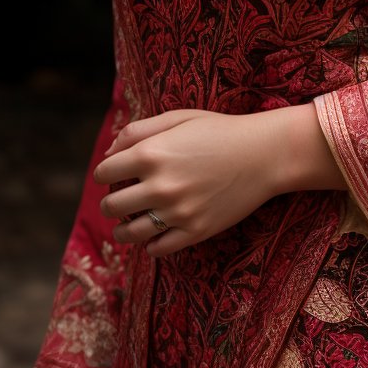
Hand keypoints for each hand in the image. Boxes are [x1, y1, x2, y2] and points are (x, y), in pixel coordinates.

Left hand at [93, 104, 345, 255]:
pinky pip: (157, 249)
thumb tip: (108, 154)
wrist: (264, 154)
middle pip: (110, 206)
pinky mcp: (195, 231)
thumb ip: (137, 131)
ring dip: (122, 228)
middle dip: (110, 202)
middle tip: (120, 199)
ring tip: (128, 223)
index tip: (113, 176)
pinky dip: (150, 244)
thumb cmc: (220, 131)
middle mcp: (160, 185)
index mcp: (151, 153)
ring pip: (128, 233)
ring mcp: (177, 212)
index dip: (104, 174)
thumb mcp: (178, 118)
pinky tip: (156, 233)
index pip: (103, 173)